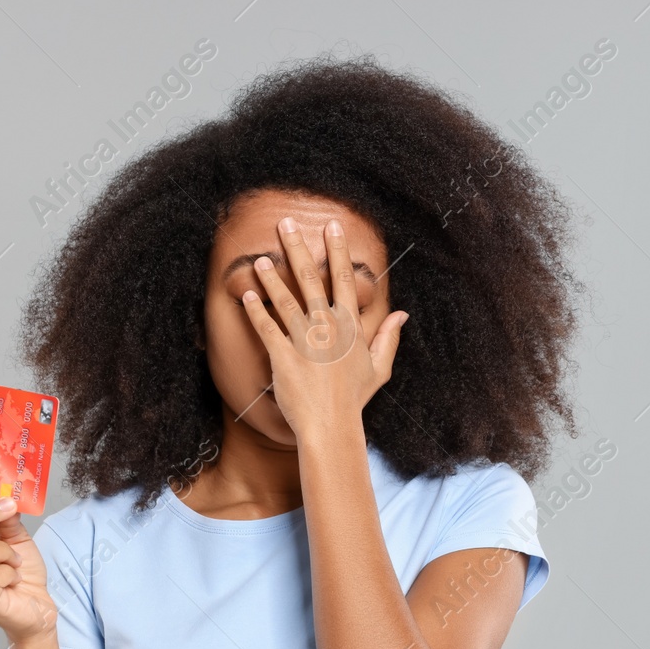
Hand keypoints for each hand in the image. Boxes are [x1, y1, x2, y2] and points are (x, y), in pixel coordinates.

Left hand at [239, 216, 408, 439]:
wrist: (332, 425)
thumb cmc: (354, 399)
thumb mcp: (379, 368)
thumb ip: (389, 337)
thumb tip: (402, 314)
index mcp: (351, 326)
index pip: (344, 280)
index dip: (337, 251)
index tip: (331, 226)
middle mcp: (327, 327)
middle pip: (311, 279)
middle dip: (298, 248)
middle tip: (286, 223)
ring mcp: (304, 340)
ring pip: (285, 299)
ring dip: (271, 276)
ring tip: (260, 258)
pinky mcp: (282, 355)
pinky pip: (266, 327)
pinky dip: (256, 309)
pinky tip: (247, 293)